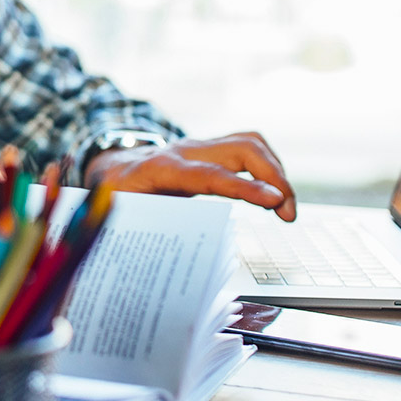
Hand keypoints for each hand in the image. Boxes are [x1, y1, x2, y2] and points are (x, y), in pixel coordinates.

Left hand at [85, 132, 296, 221]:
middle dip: (274, 177)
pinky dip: (268, 167)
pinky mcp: (212, 149)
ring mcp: (201, 146)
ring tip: (286, 207)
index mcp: (160, 169)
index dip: (244, 187)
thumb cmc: (118, 194)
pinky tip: (274, 193)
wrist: (112, 166)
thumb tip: (154, 258)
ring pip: (249, 142)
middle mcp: (185, 151)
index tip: (274, 201)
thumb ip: (138, 226)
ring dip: (276, 170)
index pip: (210, 174)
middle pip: (241, 149)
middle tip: (288, 214)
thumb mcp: (118, 211)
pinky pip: (248, 147)